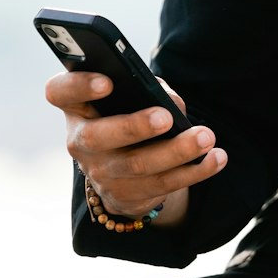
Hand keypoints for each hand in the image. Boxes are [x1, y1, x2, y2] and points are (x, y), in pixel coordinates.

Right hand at [45, 70, 226, 228]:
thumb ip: (145, 88)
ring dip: (177, 151)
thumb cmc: (127, 113)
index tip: (108, 81)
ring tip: (206, 137)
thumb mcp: (130, 95)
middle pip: (98, 137)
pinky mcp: (126, 196)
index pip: (60, 92)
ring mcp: (101, 173)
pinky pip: (163, 186)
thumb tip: (169, 101)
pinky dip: (195, 171)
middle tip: (166, 117)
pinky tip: (216, 158)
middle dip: (134, 126)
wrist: (122, 167)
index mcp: (77, 107)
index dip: (79, 86)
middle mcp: (81, 141)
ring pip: (138, 166)